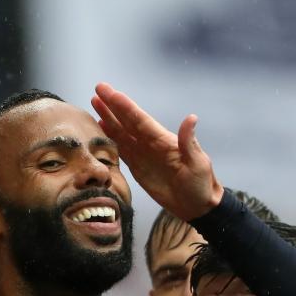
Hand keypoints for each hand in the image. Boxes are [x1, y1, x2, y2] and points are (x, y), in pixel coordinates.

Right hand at [91, 83, 222, 221]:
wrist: (198, 206)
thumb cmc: (200, 184)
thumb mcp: (198, 163)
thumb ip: (189, 141)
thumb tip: (191, 118)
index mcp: (163, 140)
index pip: (139, 119)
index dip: (124, 106)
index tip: (110, 93)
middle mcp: (151, 143)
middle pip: (127, 121)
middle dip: (112, 106)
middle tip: (98, 90)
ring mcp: (143, 154)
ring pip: (122, 132)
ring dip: (109, 118)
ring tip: (95, 103)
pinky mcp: (138, 167)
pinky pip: (122, 149)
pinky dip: (111, 137)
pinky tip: (102, 128)